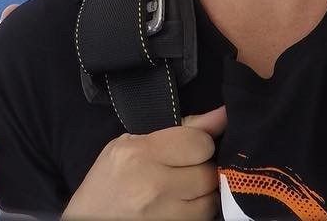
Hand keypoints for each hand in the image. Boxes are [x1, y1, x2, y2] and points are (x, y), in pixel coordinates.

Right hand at [63, 106, 226, 219]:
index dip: (201, 143)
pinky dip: (196, 212)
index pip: (199, 143)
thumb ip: (177, 130)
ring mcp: (163, 216)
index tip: (194, 146)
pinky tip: (180, 206)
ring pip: (209, 201)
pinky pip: (201, 220)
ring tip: (183, 190)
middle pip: (208, 174)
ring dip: (202, 194)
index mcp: (140, 154)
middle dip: (202, 169)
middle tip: (186, 170)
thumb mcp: (130, 145)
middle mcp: (153, 186)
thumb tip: (220, 116)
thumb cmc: (107, 182)